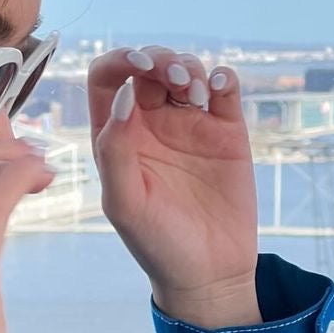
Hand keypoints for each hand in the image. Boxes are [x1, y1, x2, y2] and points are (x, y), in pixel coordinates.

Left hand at [88, 46, 258, 317]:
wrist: (208, 273)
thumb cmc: (156, 244)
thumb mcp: (125, 203)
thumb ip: (115, 150)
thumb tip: (126, 95)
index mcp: (116, 137)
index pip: (107, 80)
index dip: (119, 61)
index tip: (138, 66)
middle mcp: (151, 125)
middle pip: (148, 67)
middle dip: (159, 59)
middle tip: (173, 77)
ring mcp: (189, 125)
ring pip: (186, 71)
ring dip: (189, 66)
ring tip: (194, 91)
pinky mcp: (226, 132)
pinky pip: (224, 88)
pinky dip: (222, 77)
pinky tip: (217, 88)